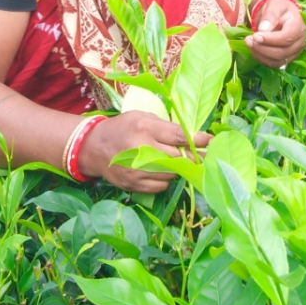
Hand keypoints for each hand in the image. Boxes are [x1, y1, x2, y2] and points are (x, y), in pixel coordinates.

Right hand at [79, 111, 210, 192]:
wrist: (94, 148)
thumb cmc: (123, 128)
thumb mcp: (142, 117)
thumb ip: (167, 127)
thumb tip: (194, 137)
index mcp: (144, 128)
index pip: (178, 136)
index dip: (198, 140)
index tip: (211, 141)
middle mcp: (141, 150)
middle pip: (178, 157)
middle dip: (194, 157)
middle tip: (205, 156)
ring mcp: (136, 171)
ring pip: (172, 174)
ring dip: (179, 169)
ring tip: (180, 162)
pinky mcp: (133, 185)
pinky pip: (161, 186)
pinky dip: (166, 180)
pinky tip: (162, 171)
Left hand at [245, 0, 305, 68]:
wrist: (281, 13)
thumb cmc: (278, 8)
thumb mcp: (274, 6)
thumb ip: (270, 16)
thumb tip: (262, 29)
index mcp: (298, 27)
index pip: (287, 38)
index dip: (270, 39)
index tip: (255, 35)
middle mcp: (299, 42)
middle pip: (282, 52)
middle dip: (262, 48)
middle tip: (248, 40)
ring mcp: (294, 52)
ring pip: (277, 61)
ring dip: (260, 55)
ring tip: (249, 43)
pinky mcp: (286, 58)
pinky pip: (274, 64)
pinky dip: (262, 59)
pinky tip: (254, 49)